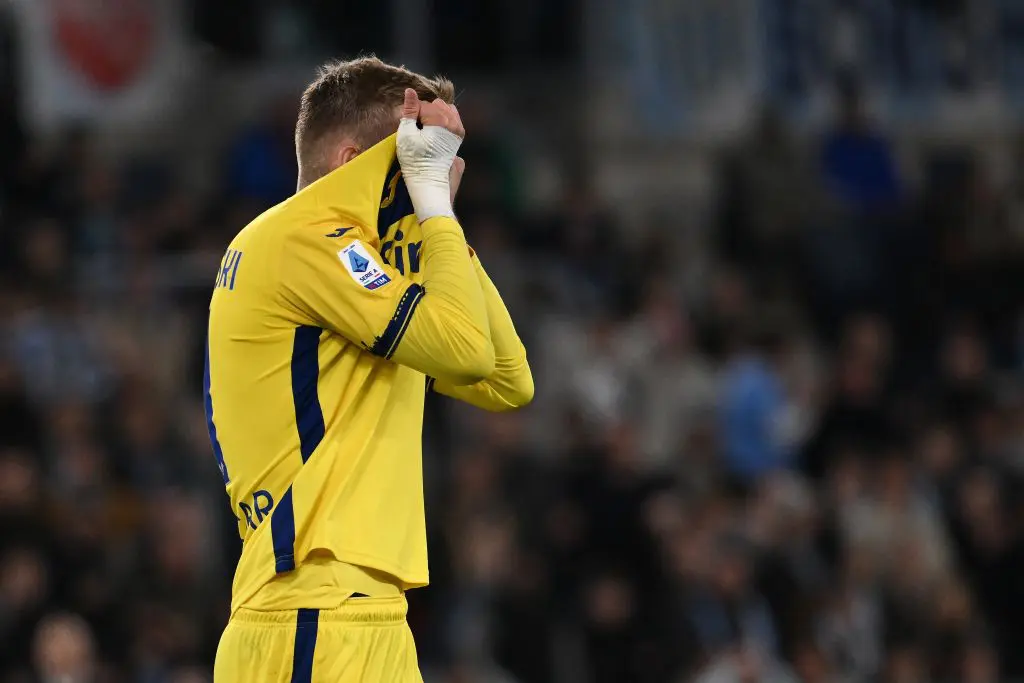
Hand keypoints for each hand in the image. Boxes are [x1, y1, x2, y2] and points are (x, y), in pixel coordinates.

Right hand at [397, 89, 463, 221]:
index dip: (412, 115)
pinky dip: (444, 120)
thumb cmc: (415, 160)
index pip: (422, 105)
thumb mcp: (406, 134)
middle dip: (425, 113)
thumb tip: (410, 91)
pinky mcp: (459, 136)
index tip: (409, 129)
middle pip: (435, 106)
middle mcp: (453, 122)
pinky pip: (453, 118)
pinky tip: (435, 132)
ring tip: (426, 132)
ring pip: (445, 110)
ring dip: (435, 116)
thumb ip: (408, 111)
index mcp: (440, 120)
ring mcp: (458, 129)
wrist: (430, 182)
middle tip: (417, 131)